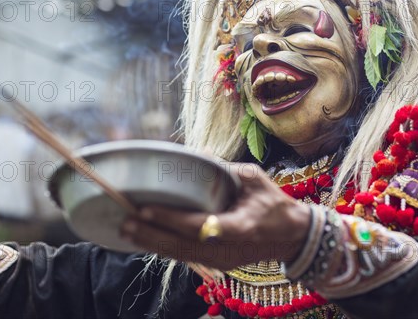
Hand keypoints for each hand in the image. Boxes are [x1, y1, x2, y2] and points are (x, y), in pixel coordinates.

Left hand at [120, 163, 310, 270]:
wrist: (292, 236)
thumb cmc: (274, 203)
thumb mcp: (254, 178)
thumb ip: (225, 169)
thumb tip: (197, 154)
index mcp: (242, 225)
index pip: (201, 225)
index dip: (172, 219)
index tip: (147, 209)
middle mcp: (229, 247)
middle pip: (183, 245)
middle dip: (151, 233)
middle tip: (125, 220)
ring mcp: (223, 260)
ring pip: (181, 255)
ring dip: (152, 242)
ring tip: (127, 230)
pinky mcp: (218, 264)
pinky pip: (186, 256)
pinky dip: (164, 247)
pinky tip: (145, 239)